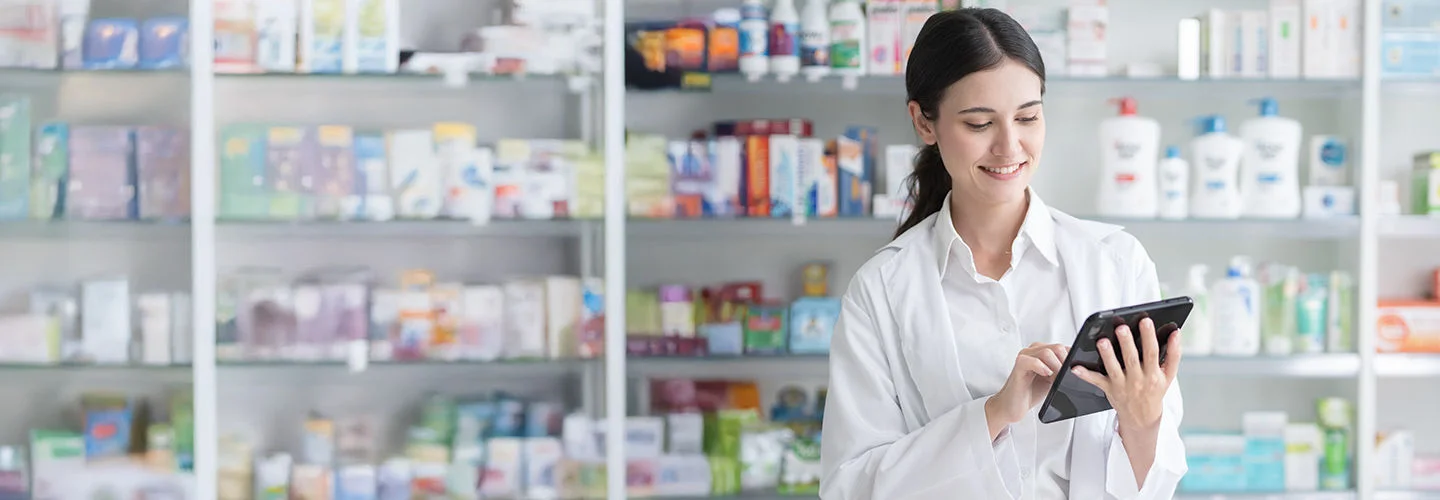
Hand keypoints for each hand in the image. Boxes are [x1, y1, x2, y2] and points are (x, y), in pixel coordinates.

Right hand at [985, 342, 1067, 434]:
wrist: (1012, 405)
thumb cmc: (1031, 392)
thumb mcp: (1053, 380)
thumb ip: (1063, 371)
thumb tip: (1079, 370)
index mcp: (1042, 351)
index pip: (1063, 347)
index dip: (1072, 359)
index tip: (1076, 372)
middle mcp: (1033, 351)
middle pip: (1057, 348)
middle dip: (1065, 364)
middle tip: (1065, 378)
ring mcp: (1025, 356)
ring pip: (1046, 352)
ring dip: (1056, 367)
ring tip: (1055, 380)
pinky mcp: (1018, 366)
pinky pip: (1030, 360)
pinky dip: (1041, 367)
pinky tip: (1046, 375)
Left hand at [1071, 317, 1182, 431]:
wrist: (1142, 418)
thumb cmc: (1155, 390)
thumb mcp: (1168, 375)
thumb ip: (1174, 354)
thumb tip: (1176, 332)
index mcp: (1153, 373)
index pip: (1152, 352)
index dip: (1149, 337)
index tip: (1146, 321)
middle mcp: (1137, 379)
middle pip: (1131, 359)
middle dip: (1126, 343)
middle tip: (1121, 327)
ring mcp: (1122, 385)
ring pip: (1113, 368)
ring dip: (1107, 355)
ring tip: (1102, 341)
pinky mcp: (1109, 389)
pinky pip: (1096, 382)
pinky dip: (1085, 375)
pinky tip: (1075, 367)